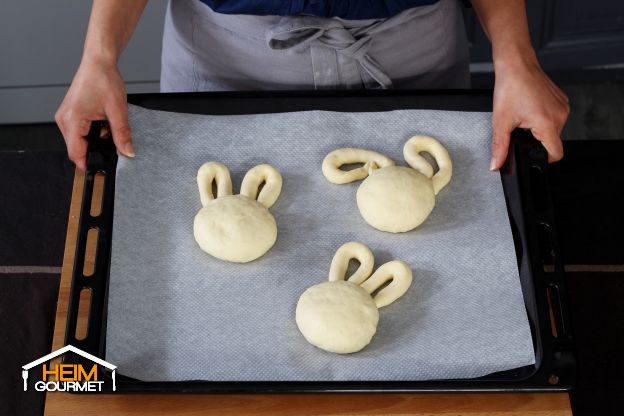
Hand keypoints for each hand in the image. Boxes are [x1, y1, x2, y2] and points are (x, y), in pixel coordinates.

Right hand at [55, 59, 133, 170]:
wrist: (98, 62)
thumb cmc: (104, 79)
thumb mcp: (118, 110)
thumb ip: (122, 134)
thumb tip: (127, 152)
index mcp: (72, 119)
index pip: (75, 153)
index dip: (88, 163)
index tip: (100, 170)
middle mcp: (64, 119)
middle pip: (77, 148)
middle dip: (95, 149)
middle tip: (112, 140)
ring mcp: (65, 117)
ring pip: (79, 141)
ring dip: (94, 140)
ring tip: (107, 126)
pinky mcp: (70, 115)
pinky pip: (79, 132)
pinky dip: (92, 132)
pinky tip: (102, 122)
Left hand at [490, 55, 569, 169]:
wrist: (516, 64)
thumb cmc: (510, 87)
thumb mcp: (501, 122)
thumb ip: (500, 147)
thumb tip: (496, 164)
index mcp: (548, 123)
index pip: (555, 154)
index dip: (543, 159)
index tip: (531, 155)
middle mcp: (560, 115)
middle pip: (552, 141)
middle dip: (535, 140)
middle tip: (520, 128)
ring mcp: (563, 107)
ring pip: (553, 130)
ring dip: (538, 129)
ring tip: (524, 116)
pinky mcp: (561, 100)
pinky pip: (554, 117)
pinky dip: (542, 118)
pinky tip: (530, 109)